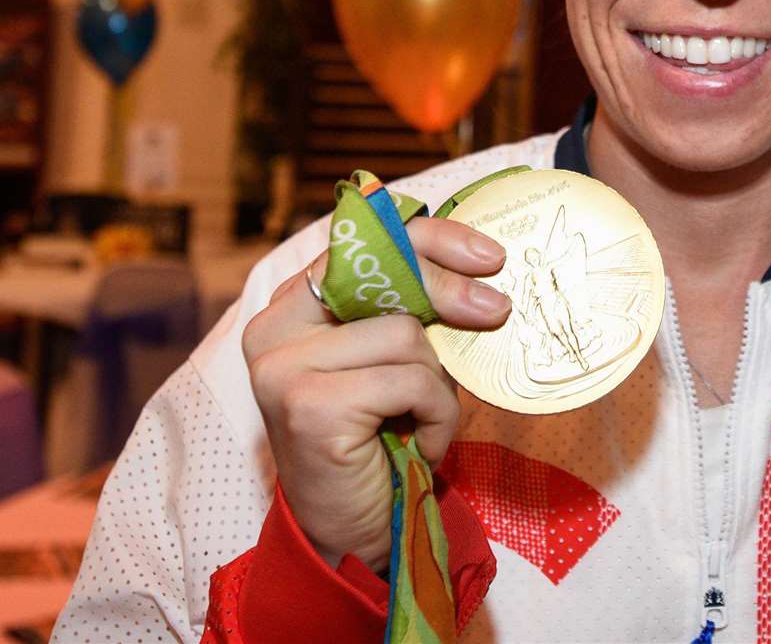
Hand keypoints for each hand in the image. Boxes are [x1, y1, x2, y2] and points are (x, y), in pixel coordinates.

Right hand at [242, 216, 508, 569]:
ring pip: (407, 335)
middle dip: (451, 291)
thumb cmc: (380, 438)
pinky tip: (420, 445)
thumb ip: (410, 310)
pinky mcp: (309, 405)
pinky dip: (437, 416)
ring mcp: (284, 367)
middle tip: (497, 311)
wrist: (352, 532)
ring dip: (439, 384)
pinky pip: (412, 381)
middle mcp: (273, 328)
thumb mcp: (394, 360)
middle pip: (385, 277)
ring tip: (424, 422)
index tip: (489, 257)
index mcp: (292, 305)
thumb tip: (482, 273)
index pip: (364, 243)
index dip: (431, 239)